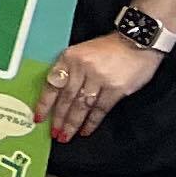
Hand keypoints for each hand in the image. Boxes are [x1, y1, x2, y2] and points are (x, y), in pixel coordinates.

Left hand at [37, 31, 163, 143]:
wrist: (137, 40)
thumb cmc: (109, 48)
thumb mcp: (82, 52)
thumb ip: (69, 69)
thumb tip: (57, 93)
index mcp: (69, 57)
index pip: (52, 84)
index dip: (44, 103)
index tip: (38, 117)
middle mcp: (82, 68)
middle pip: (66, 98)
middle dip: (58, 118)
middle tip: (54, 133)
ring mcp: (99, 78)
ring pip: (81, 106)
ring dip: (73, 123)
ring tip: (66, 136)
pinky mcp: (116, 88)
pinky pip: (100, 109)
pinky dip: (92, 122)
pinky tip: (86, 130)